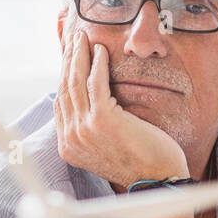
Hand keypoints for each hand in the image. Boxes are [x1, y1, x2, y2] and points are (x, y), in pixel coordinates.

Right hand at [54, 31, 187, 188]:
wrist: (156, 180)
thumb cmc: (139, 163)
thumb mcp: (106, 146)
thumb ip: (91, 128)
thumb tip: (89, 102)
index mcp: (68, 146)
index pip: (60, 102)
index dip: (64, 75)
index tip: (70, 56)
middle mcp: (70, 138)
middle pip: (64, 88)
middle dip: (68, 59)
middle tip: (74, 39)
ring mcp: (83, 130)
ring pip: (75, 82)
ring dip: (79, 55)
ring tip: (83, 38)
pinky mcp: (102, 120)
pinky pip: (95, 83)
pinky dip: (97, 63)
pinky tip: (101, 50)